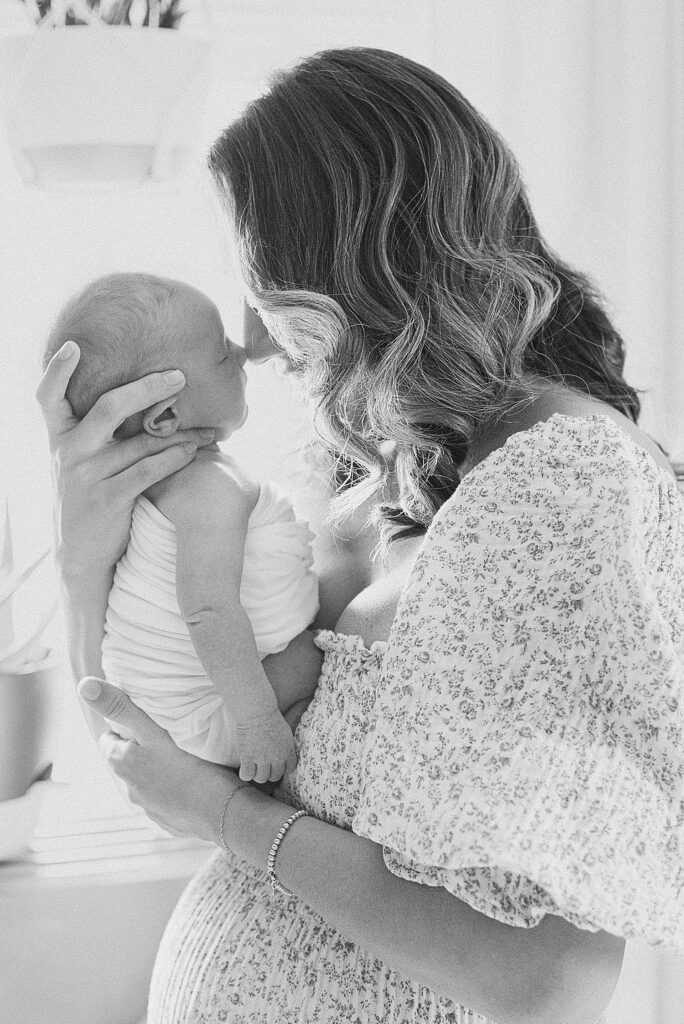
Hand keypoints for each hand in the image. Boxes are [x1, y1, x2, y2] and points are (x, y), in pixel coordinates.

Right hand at [36, 341, 214, 577]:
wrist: (81, 554)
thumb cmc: (87, 499)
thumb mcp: (77, 463)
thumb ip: (93, 433)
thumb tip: (135, 397)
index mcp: (59, 438)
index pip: (48, 397)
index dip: (57, 369)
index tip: (73, 345)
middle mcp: (68, 453)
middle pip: (108, 408)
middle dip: (147, 388)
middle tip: (178, 376)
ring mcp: (86, 476)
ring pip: (141, 444)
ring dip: (181, 435)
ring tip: (208, 430)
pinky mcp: (108, 500)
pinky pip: (149, 471)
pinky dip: (175, 459)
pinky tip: (193, 452)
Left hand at [78, 677, 238, 841]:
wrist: (221, 813)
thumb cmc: (188, 769)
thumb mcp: (152, 732)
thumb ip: (122, 709)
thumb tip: (85, 686)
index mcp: (123, 764)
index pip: (108, 740)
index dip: (122, 728)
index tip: (141, 721)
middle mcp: (131, 789)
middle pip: (127, 761)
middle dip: (139, 749)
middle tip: (162, 735)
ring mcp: (150, 808)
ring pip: (146, 782)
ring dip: (156, 771)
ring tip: (180, 757)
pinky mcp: (169, 821)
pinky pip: (166, 802)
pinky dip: (173, 792)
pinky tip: (192, 782)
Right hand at [235, 706, 297, 783]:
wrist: (257, 712)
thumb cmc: (270, 717)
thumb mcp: (286, 732)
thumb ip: (287, 746)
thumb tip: (286, 755)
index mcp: (288, 750)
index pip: (290, 769)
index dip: (282, 768)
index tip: (276, 765)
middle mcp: (277, 757)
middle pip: (275, 777)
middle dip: (269, 773)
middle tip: (263, 766)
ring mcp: (262, 759)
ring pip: (261, 778)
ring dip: (257, 774)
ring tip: (253, 766)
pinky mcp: (248, 757)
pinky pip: (247, 775)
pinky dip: (245, 773)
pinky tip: (245, 766)